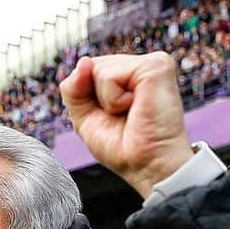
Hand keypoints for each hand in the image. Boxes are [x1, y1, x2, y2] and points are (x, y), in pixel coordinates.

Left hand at [60, 53, 192, 198]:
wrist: (147, 167)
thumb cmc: (123, 149)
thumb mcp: (85, 119)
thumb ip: (73, 90)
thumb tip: (83, 61)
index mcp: (127, 77)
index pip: (88, 70)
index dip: (88, 97)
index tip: (111, 117)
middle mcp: (139, 67)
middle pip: (91, 66)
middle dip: (95, 99)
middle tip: (122, 118)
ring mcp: (150, 63)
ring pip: (97, 70)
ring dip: (106, 102)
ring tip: (130, 113)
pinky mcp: (156, 65)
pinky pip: (109, 75)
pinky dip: (113, 100)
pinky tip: (135, 108)